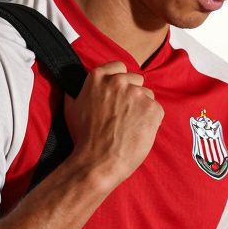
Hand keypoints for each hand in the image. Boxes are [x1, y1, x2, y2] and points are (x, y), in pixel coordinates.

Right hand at [64, 61, 163, 187]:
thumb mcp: (71, 108)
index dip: (120, 80)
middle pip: (135, 80)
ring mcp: (137, 94)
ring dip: (141, 107)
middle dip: (132, 94)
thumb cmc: (84, 138)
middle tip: (123, 114)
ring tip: (129, 126)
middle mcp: (119, 81)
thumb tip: (73, 85)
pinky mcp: (152, 108)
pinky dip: (150, 120)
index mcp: (99, 77)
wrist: (98, 161)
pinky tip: (137, 131)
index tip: (118, 93)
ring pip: (147, 95)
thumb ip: (75, 91)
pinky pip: (156, 109)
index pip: (118, 66)